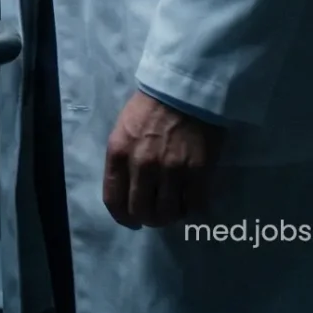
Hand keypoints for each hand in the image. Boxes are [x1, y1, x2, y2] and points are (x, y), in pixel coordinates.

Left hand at [103, 90, 223, 228]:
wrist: (184, 91)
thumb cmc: (150, 109)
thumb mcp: (123, 132)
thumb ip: (122, 162)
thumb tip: (127, 191)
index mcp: (119, 154)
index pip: (114, 200)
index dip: (123, 218)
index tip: (132, 221)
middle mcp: (142, 166)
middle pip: (141, 212)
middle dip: (148, 219)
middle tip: (157, 215)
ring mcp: (171, 170)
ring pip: (168, 213)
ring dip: (171, 216)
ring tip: (175, 208)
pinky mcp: (198, 171)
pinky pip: (195, 205)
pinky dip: (193, 209)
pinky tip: (192, 200)